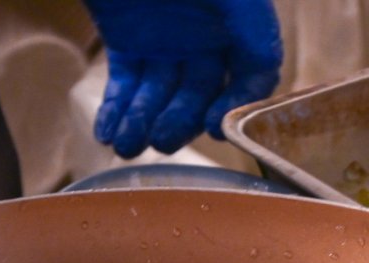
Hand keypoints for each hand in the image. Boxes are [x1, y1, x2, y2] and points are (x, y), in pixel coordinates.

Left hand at [84, 0, 282, 156]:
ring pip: (162, 95)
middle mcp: (208, 31)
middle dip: (182, 120)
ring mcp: (168, 39)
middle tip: (162, 140)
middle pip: (204, 92)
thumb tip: (261, 61)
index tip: (216, 126)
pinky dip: (117, 110)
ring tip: (126, 143)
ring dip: (144, 123)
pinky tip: (106, 132)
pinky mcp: (129, 42)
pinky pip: (127, 84)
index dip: (240, 101)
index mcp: (237, 12)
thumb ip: (243, 20)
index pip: (255, 68)